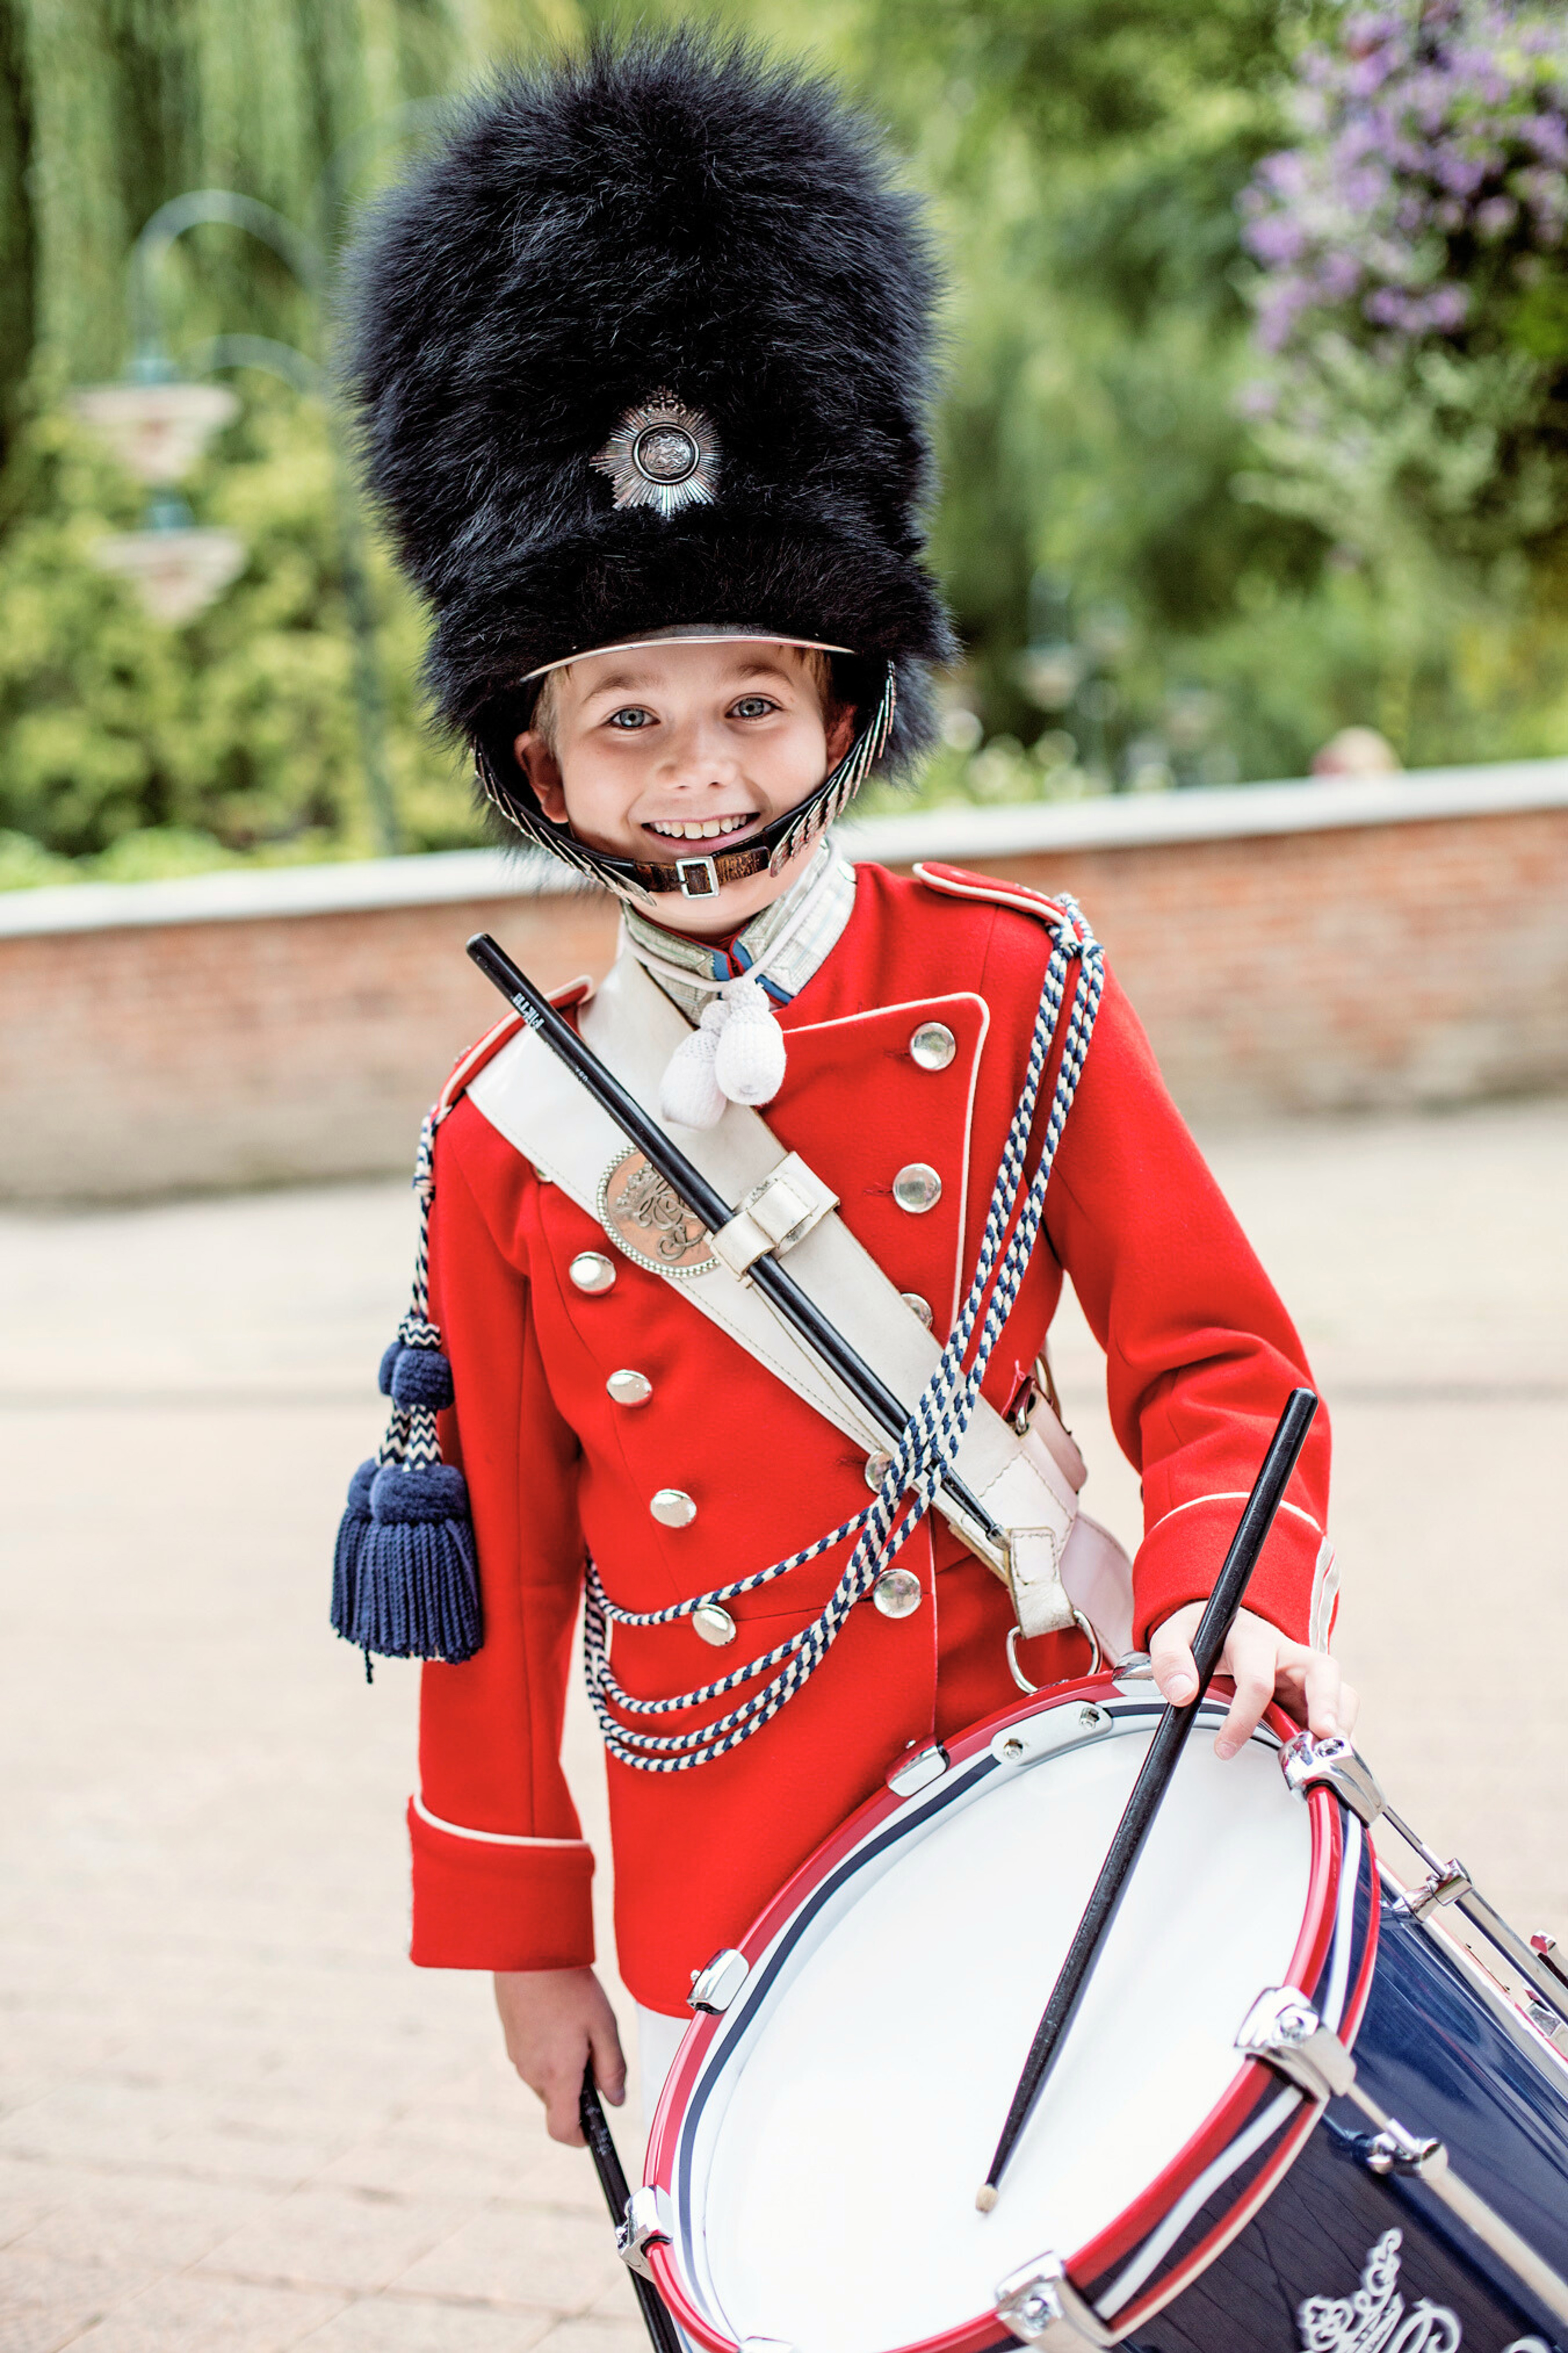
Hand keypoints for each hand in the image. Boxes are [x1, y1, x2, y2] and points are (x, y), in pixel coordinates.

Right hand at [494, 1965, 626, 2144]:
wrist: (529, 1955)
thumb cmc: (568, 1987)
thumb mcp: (604, 2026)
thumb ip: (612, 2069)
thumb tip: (616, 2100)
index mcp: (557, 2074)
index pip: (562, 2130)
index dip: (580, 2138)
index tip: (594, 2132)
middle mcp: (533, 2073)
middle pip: (557, 2103)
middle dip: (577, 2092)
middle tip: (594, 2053)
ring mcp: (518, 2058)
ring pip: (546, 2081)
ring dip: (563, 2069)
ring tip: (577, 2029)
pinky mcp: (512, 2041)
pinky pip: (534, 2061)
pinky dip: (549, 2053)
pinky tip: (560, 2020)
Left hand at [1149, 1603, 1357, 1762]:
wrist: (1223, 1626)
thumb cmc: (1204, 1633)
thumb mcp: (1174, 1636)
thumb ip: (1171, 1660)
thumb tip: (1182, 1692)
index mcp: (1253, 1639)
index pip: (1256, 1679)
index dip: (1243, 1717)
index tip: (1224, 1748)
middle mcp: (1288, 1653)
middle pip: (1322, 1671)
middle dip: (1328, 1704)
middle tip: (1324, 1736)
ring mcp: (1306, 1675)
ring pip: (1341, 1692)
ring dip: (1342, 1725)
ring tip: (1330, 1759)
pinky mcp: (1315, 1695)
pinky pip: (1339, 1713)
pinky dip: (1342, 1739)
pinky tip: (1333, 1762)